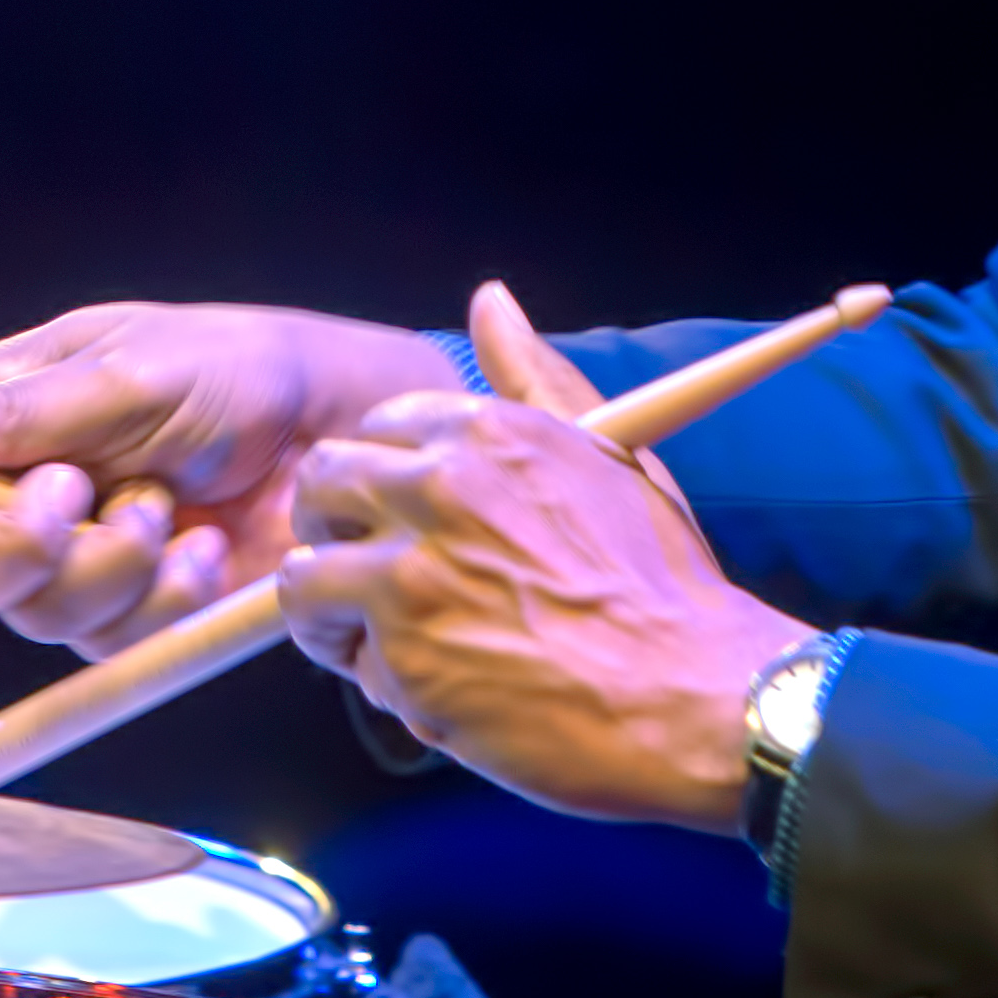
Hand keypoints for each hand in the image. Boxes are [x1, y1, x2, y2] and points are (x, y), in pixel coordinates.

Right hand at [0, 303, 449, 654]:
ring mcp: (68, 563)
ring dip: (106, 563)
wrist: (338, 434)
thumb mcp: (134, 366)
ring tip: (169, 504)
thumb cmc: (237, 369)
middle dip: (2, 552)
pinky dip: (161, 597)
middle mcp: (10, 497)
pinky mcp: (127, 614)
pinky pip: (108, 640)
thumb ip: (28, 408)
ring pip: (27, 614)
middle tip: (74, 498)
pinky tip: (202, 549)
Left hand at [280, 307, 805, 832]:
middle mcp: (439, 488)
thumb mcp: (611, 454)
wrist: (694, 696)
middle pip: (319, 484)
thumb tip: (490, 301)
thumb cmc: (664, 586)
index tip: (404, 516)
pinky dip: (381, 681)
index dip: (382, 478)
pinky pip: (346, 657)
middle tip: (372, 576)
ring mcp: (411, 572)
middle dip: (332, 528)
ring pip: (303, 577)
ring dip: (337, 613)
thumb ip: (535, 377)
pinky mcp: (401, 656)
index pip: (377, 427)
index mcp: (488, 432)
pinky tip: (441, 691)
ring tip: (397, 644)